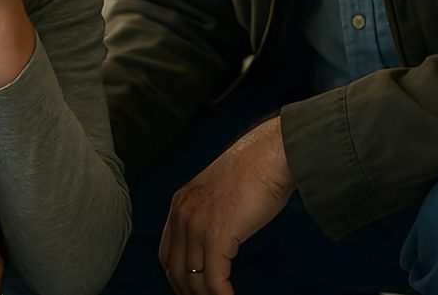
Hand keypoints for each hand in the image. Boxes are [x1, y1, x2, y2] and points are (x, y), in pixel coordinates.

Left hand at [160, 118, 295, 294]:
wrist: (270, 156)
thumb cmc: (255, 171)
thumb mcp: (219, 192)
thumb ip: (210, 213)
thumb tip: (218, 240)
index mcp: (180, 204)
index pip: (167, 253)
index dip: (176, 276)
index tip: (189, 289)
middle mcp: (182, 215)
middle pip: (175, 270)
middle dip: (188, 291)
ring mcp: (196, 226)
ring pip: (192, 279)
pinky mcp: (216, 237)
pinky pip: (213, 280)